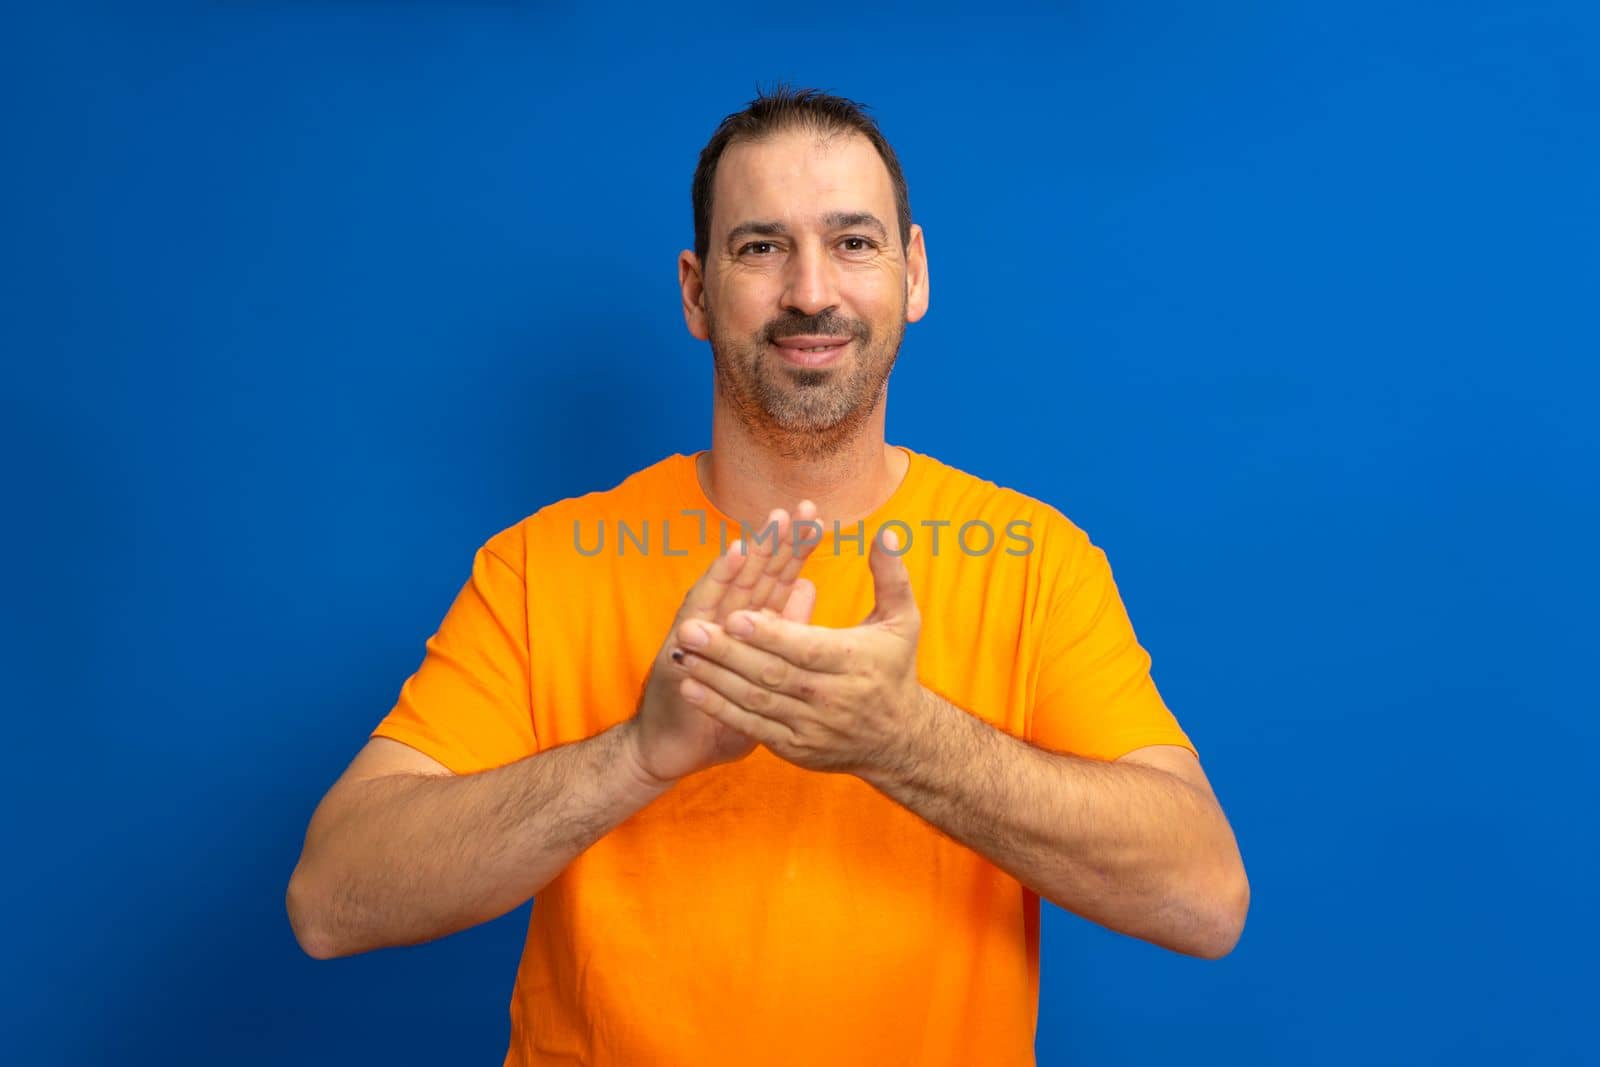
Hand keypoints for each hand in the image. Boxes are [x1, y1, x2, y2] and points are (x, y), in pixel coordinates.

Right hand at [628, 503, 820, 785]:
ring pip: (733, 581)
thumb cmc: (723, 710)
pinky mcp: (685, 641)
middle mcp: (725, 617)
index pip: (776, 578)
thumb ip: (785, 627)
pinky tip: (734, 554)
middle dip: (780, 538)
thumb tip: (807, 586)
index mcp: (748, 622)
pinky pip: (704, 605)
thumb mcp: (765, 668)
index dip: (796, 549)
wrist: (676, 745)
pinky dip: (719, 578)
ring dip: (755, 548)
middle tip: (803, 506)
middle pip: (758, 571)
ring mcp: (703, 626)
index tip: (818, 519)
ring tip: (775, 520)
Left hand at [669, 527, 929, 777]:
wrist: (898, 740)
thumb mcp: (902, 622)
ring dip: (715, 678)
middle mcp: (832, 698)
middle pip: (772, 674)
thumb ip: (890, 577)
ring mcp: (811, 727)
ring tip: (682, 654)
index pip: (806, 648)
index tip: (734, 616)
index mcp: (854, 662)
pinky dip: (720, 709)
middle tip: (690, 631)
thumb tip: (886, 534)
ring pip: (756, 701)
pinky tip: (692, 688)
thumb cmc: (894, 669)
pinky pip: (752, 728)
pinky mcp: (795, 748)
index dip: (770, 634)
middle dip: (727, 653)